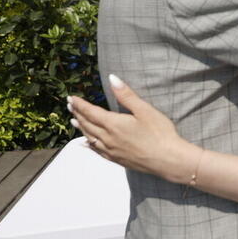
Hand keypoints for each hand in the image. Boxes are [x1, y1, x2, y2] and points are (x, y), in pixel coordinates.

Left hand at [68, 76, 199, 183]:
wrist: (168, 160)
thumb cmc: (159, 133)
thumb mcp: (145, 110)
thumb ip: (126, 95)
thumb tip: (112, 78)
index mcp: (113, 124)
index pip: (91, 112)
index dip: (80, 104)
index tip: (71, 98)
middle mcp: (108, 138)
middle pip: (88, 124)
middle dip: (78, 114)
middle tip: (69, 106)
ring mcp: (111, 150)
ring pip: (90, 137)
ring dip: (81, 128)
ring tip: (74, 121)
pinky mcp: (117, 159)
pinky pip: (97, 150)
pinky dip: (89, 144)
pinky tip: (86, 143)